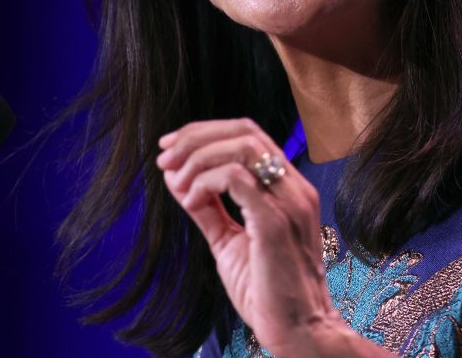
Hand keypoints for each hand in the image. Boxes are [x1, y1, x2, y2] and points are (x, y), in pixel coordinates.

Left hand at [157, 118, 354, 355]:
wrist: (297, 330)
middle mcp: (294, 187)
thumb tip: (175, 176)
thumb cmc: (268, 292)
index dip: (205, 132)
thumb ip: (207, 208)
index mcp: (288, 188)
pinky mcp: (275, 221)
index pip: (249, 134)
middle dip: (196, 137)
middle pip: (244, 131)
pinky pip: (236, 179)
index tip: (170, 148)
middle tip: (164, 158)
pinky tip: (192, 200)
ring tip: (176, 182)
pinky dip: (205, 182)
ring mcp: (289, 202)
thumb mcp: (228, 241)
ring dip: (198, 158)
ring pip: (241, 147)